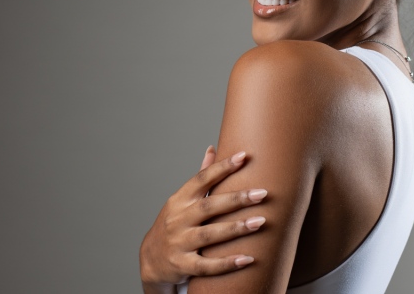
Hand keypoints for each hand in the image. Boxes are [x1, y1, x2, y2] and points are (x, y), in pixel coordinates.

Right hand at [139, 146, 267, 288]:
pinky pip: (206, 266)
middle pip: (209, 206)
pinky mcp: (182, 265)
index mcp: (180, 200)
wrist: (151, 260)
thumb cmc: (174, 224)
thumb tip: (212, 148)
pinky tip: (247, 259)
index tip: (243, 156)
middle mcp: (178, 220)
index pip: (201, 180)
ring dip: (236, 228)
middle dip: (236, 199)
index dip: (222, 168)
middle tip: (262, 193)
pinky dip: (226, 263)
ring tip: (261, 221)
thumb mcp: (181, 200)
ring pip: (209, 235)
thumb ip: (200, 177)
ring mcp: (179, 243)